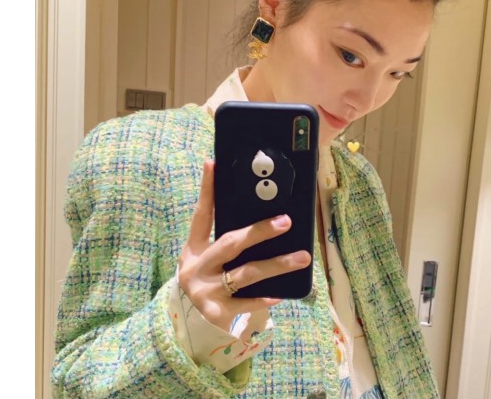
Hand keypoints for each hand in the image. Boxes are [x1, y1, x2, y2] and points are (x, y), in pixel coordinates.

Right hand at [178, 160, 311, 331]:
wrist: (188, 325)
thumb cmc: (208, 280)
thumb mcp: (208, 259)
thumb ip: (227, 242)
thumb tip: (263, 216)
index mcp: (194, 249)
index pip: (201, 214)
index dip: (207, 189)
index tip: (213, 164)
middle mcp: (196, 268)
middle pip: (230, 243)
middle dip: (260, 232)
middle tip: (286, 221)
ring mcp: (205, 292)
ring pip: (247, 273)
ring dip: (277, 264)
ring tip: (302, 258)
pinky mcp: (216, 314)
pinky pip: (247, 302)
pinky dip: (264, 297)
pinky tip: (280, 293)